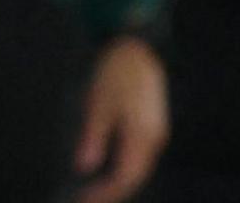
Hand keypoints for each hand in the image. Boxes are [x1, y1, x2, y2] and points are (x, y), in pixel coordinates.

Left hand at [75, 36, 167, 202]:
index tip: (84, 200)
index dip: (105, 193)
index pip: (125, 178)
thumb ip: (93, 137)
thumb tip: (84, 166)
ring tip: (93, 189)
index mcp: (141, 137)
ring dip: (118, 181)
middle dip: (111, 192)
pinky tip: (106, 168)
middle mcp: (153, 140)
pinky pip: (139, 156)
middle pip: (134, 177)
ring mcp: (155, 134)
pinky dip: (123, 167)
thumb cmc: (115, 75)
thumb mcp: (97, 105)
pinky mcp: (152, 127)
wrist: (138, 51)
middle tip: (86, 199)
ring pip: (138, 168)